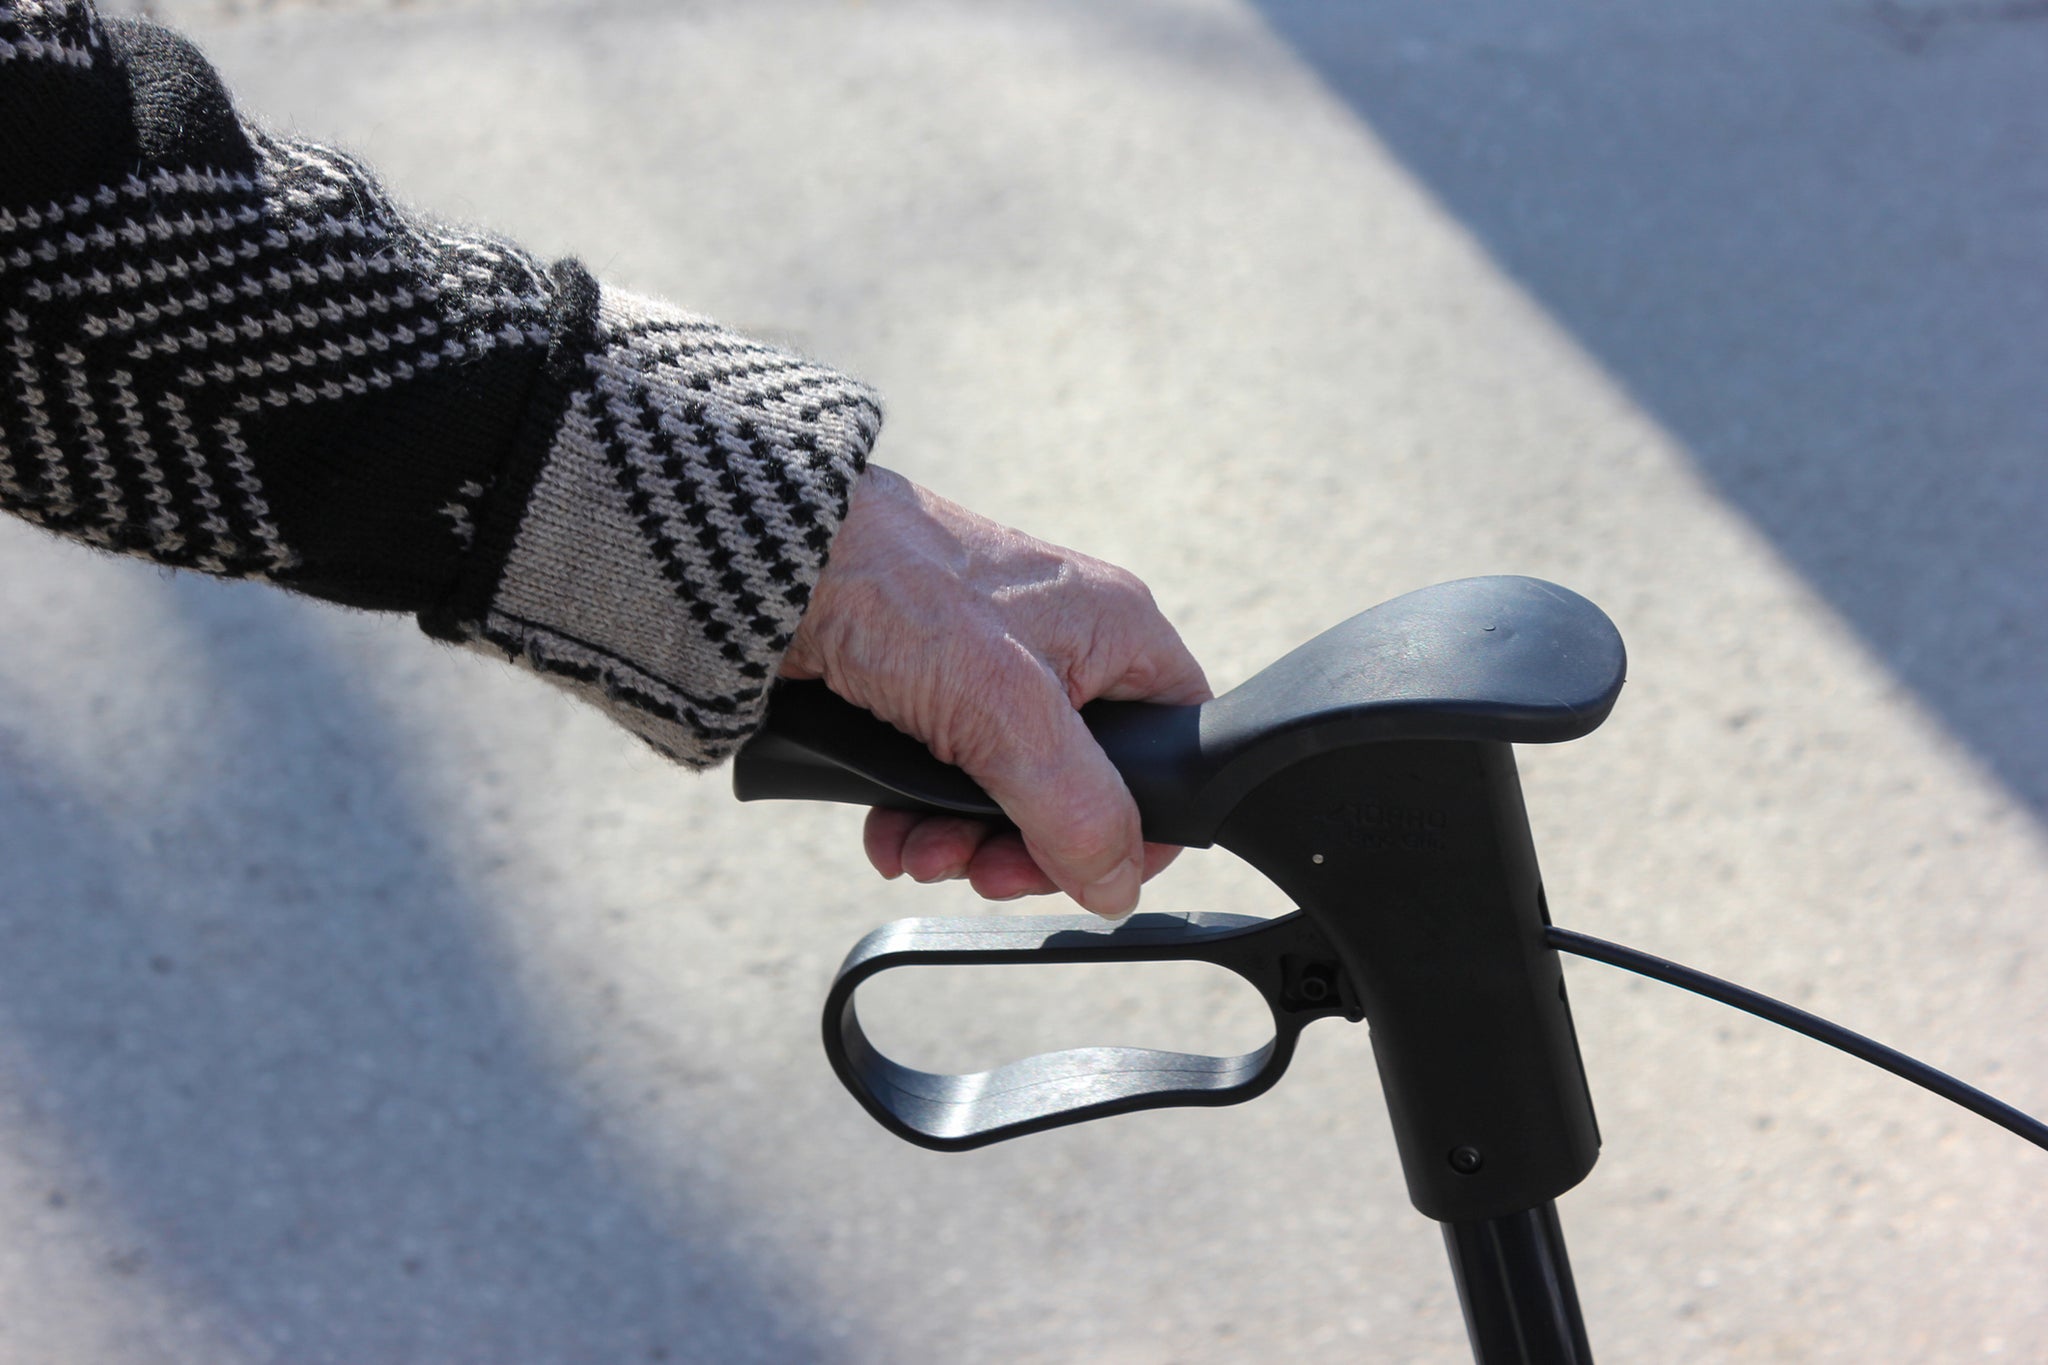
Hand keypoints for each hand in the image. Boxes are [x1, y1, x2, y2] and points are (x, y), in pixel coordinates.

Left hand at [779, 466, 1210, 916]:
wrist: (770, 566)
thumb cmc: (897, 595)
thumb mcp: (1008, 714)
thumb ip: (1078, 809)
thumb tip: (1115, 885)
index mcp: (1117, 635)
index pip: (1174, 751)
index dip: (1138, 828)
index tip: (1081, 871)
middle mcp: (1066, 653)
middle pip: (1084, 793)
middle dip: (1026, 848)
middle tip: (980, 871)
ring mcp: (992, 675)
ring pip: (1008, 798)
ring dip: (961, 843)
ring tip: (917, 850)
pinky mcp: (925, 696)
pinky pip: (944, 784)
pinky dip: (916, 821)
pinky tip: (886, 834)